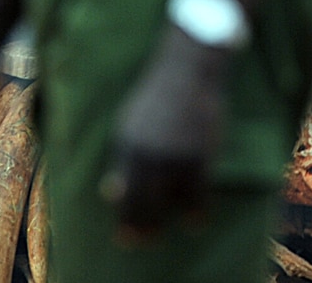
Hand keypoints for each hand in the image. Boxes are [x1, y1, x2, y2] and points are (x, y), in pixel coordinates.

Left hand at [105, 28, 230, 242]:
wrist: (190, 69)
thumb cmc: (159, 94)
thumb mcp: (130, 123)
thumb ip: (122, 158)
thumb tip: (110, 192)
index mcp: (127, 145)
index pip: (122, 191)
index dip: (124, 216)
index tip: (125, 236)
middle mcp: (148, 154)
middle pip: (142, 201)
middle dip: (141, 225)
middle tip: (142, 242)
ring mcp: (175, 154)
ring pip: (170, 200)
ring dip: (169, 220)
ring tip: (170, 233)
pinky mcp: (201, 152)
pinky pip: (198, 191)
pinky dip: (197, 210)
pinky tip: (197, 221)